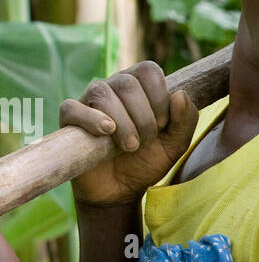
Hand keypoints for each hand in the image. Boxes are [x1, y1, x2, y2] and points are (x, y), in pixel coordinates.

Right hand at [59, 60, 198, 207]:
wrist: (121, 190)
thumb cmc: (146, 162)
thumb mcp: (175, 145)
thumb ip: (185, 120)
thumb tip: (179, 94)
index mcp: (139, 86)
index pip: (148, 70)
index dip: (159, 97)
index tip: (162, 125)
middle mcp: (113, 87)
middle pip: (127, 83)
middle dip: (143, 117)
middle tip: (144, 142)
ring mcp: (89, 101)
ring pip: (102, 93)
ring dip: (123, 123)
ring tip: (129, 147)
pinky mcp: (70, 120)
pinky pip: (72, 108)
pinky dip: (90, 119)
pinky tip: (106, 132)